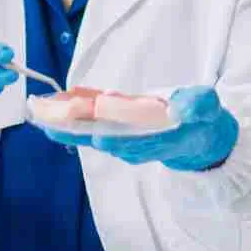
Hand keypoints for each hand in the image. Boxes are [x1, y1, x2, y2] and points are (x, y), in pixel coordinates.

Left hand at [43, 85, 238, 171]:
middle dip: (78, 132)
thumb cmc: (203, 120)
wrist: (199, 138)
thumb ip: (198, 105)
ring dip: (67, 126)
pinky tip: (53, 108)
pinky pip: (92, 126)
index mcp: (159, 139)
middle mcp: (137, 144)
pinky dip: (72, 117)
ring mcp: (126, 140)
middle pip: (104, 140)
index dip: (116, 139)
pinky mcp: (118, 132)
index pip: (135, 142)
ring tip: (42, 114)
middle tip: (50, 122)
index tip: (99, 136)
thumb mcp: (209, 108)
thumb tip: (183, 108)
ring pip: (92, 135)